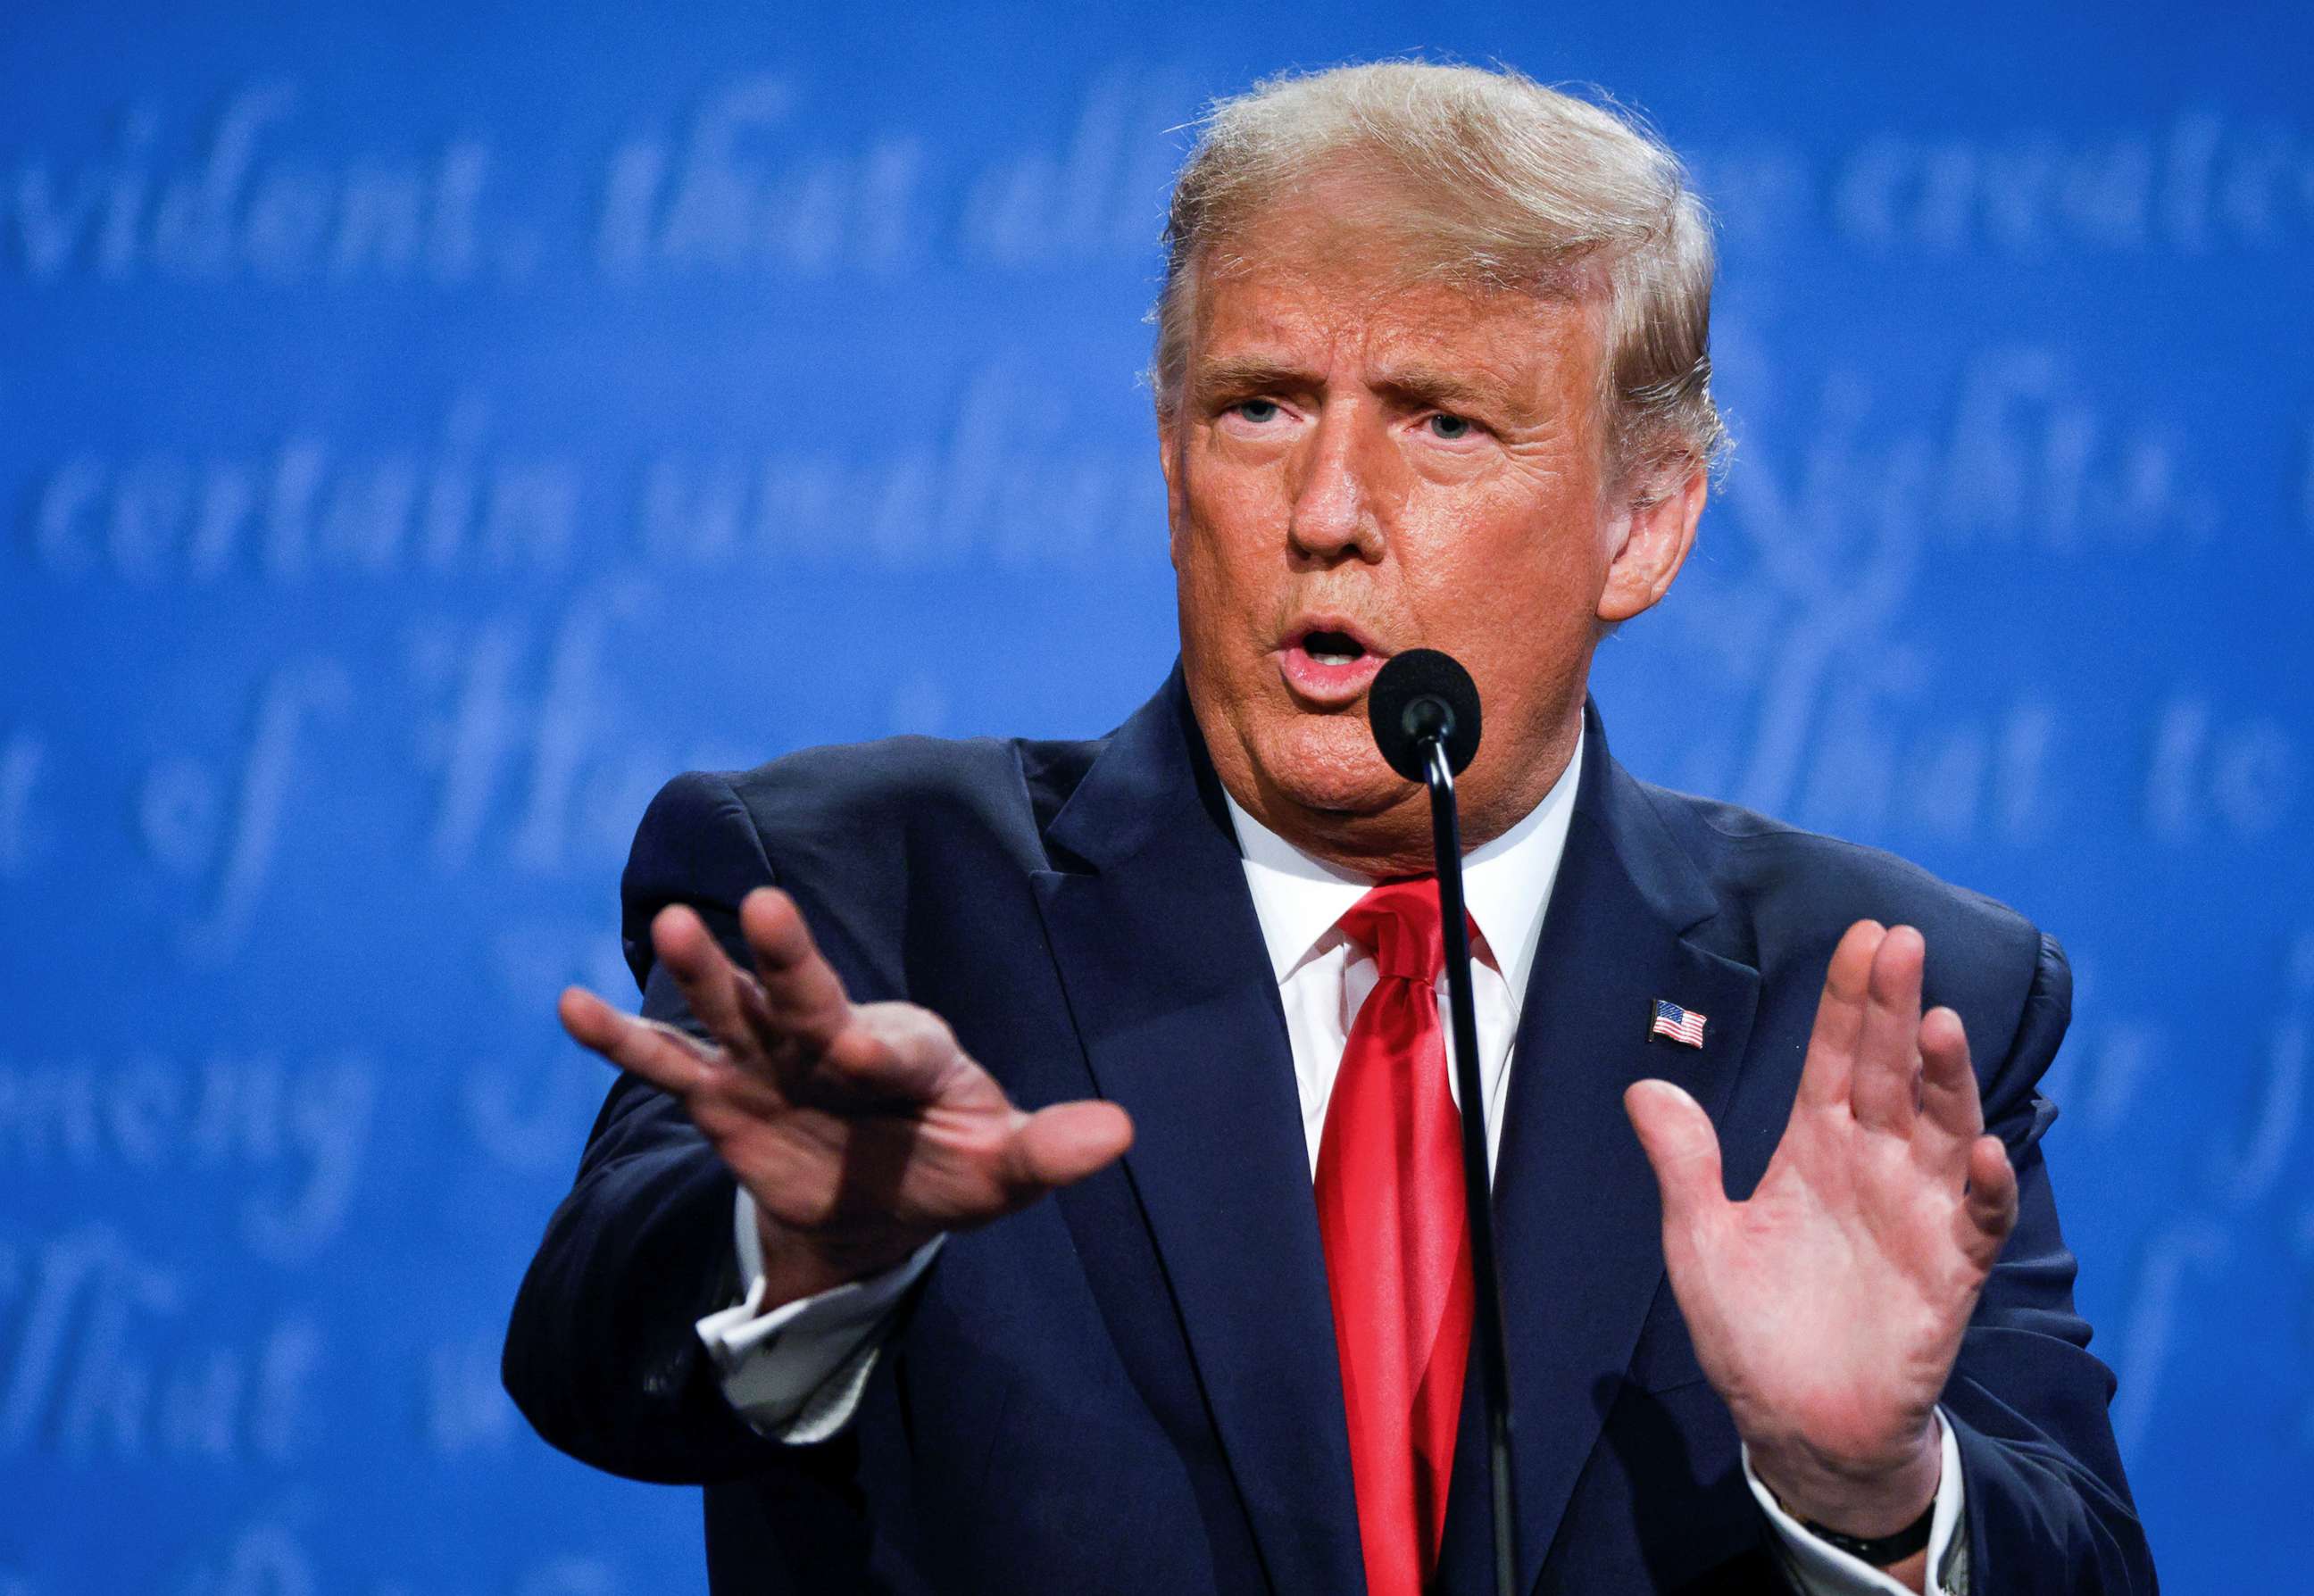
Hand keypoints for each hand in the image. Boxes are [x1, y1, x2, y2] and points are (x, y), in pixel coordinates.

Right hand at [559, 887, 1134, 1307]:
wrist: (879, 1200)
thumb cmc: (952, 1166)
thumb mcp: (1002, 1171)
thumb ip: (1048, 1150)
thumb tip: (1119, 1134)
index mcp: (910, 1051)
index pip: (893, 1044)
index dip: (877, 1046)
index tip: (858, 1051)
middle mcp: (833, 1041)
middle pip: (807, 996)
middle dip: (788, 961)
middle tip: (767, 909)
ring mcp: (772, 1063)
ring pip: (733, 1011)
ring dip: (703, 973)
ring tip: (671, 923)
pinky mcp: (723, 1097)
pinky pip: (667, 1067)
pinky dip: (621, 1039)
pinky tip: (570, 1006)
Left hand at [1624, 922, 2017, 1559]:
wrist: (1797, 1426)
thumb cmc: (1752, 1330)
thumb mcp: (1699, 1240)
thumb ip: (1684, 1164)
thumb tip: (1643, 1088)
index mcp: (1812, 1149)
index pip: (1834, 1059)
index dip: (1848, 1001)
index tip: (1862, 938)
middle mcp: (1873, 1166)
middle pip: (1890, 1073)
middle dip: (1896, 1009)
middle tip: (1903, 943)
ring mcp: (1917, 1213)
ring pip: (1940, 1129)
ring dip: (1946, 1079)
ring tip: (1941, 1025)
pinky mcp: (1948, 1272)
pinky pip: (1975, 1219)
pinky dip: (1981, 1185)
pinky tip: (1977, 1149)